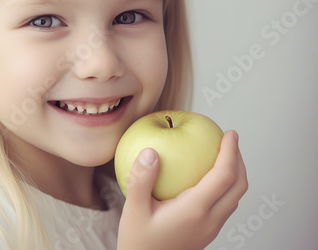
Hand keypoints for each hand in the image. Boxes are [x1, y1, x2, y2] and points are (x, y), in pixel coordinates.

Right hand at [117, 130, 247, 249]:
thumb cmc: (139, 243)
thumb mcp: (133, 210)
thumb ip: (141, 180)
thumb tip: (150, 152)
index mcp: (195, 211)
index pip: (224, 176)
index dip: (231, 152)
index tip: (229, 134)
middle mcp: (209, 220)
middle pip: (239, 186)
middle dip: (239, 160)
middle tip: (229, 141)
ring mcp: (210, 228)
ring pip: (234, 197)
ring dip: (234, 174)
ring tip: (221, 156)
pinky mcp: (206, 232)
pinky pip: (224, 205)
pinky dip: (225, 186)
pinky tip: (206, 179)